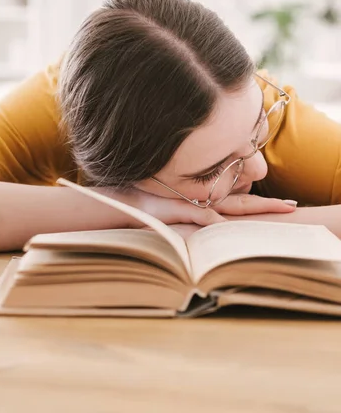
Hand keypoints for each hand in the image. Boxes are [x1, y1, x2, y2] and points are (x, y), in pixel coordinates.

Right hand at [112, 188, 296, 228]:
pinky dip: (218, 218)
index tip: (287, 205)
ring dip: (255, 207)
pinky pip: (205, 214)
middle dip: (268, 206)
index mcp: (208, 201)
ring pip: (232, 206)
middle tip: (291, 206)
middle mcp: (207, 201)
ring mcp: (197, 204)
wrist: (132, 203)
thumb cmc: (155, 206)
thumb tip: (219, 223)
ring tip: (279, 208)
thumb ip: (199, 215)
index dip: (265, 203)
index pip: (243, 202)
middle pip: (245, 203)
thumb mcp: (179, 212)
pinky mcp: (184, 208)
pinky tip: (230, 223)